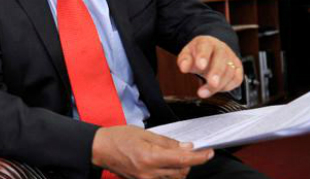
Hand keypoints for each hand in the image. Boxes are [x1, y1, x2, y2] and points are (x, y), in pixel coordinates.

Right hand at [91, 126, 213, 178]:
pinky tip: (165, 164)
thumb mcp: (144, 134)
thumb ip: (167, 142)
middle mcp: (149, 173)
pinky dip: (169, 173)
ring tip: (173, 156)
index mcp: (150, 157)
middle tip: (187, 149)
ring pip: (174, 178)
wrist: (101, 149)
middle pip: (181, 171)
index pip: (183, 159)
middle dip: (189, 161)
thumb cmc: (119, 138)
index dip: (199, 157)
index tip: (209, 153)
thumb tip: (186, 147)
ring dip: (180, 168)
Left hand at [176, 36, 242, 98]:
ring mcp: (231, 58)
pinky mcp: (237, 68)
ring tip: (204, 92)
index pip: (205, 47)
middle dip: (217, 72)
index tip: (200, 66)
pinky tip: (218, 89)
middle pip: (221, 59)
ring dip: (219, 84)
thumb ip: (184, 61)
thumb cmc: (198, 54)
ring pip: (230, 71)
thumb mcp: (187, 55)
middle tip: (212, 83)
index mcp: (206, 43)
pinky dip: (228, 86)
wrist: (211, 51)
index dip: (203, 56)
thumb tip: (184, 68)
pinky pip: (237, 78)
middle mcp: (221, 49)